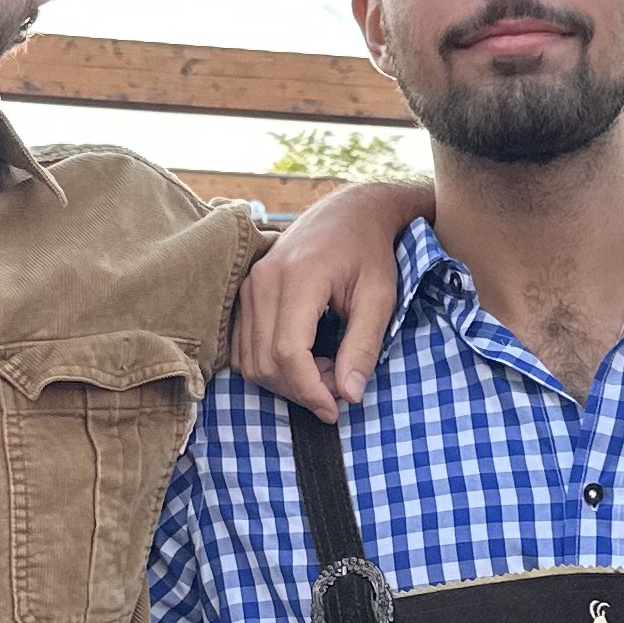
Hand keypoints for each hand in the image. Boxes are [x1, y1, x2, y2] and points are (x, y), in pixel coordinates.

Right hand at [231, 180, 426, 420]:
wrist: (349, 213)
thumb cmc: (369, 253)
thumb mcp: (380, 298)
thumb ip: (364, 346)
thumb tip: (349, 394)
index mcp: (299, 277)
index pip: (287, 353)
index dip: (309, 390)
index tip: (335, 409)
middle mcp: (264, 280)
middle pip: (265, 362)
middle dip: (300, 389)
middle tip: (337, 387)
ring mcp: (249, 285)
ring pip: (250, 359)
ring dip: (285, 381)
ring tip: (325, 369)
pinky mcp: (245, 292)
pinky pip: (244, 347)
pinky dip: (271, 366)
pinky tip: (305, 358)